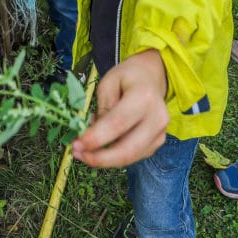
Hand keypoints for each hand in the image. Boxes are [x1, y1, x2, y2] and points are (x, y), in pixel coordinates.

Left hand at [70, 50, 168, 167]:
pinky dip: (115, 157)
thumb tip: (94, 135)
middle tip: (77, 154)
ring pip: (130, 158)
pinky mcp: (157, 142)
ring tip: (85, 152)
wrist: (151, 77)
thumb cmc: (128, 78)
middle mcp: (157, 118)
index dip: (95, 138)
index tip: (76, 145)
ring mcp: (160, 132)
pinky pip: (134, 156)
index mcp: (143, 97)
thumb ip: (102, 108)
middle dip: (99, 158)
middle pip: (127, 149)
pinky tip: (103, 147)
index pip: (117, 123)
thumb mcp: (108, 83)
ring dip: (105, 160)